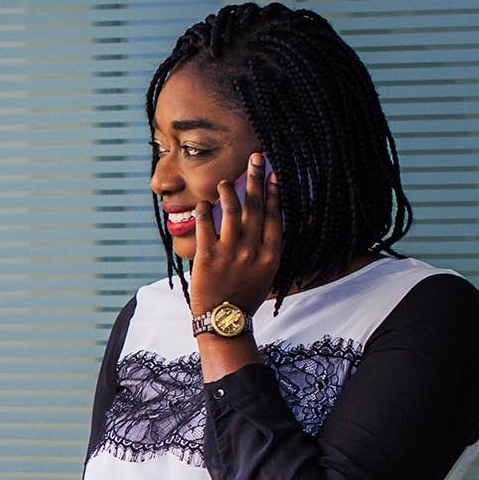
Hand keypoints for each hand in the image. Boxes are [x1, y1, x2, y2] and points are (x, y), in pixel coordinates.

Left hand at [190, 151, 281, 317]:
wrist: (224, 320)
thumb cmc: (245, 297)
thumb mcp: (266, 274)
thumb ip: (267, 249)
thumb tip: (267, 224)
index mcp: (270, 255)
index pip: (275, 216)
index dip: (274, 193)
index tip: (274, 174)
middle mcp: (252, 250)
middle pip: (256, 206)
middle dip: (256, 179)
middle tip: (255, 158)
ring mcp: (230, 252)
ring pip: (231, 211)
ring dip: (228, 191)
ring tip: (224, 181)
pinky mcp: (207, 256)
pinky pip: (205, 226)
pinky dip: (204, 211)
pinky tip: (203, 202)